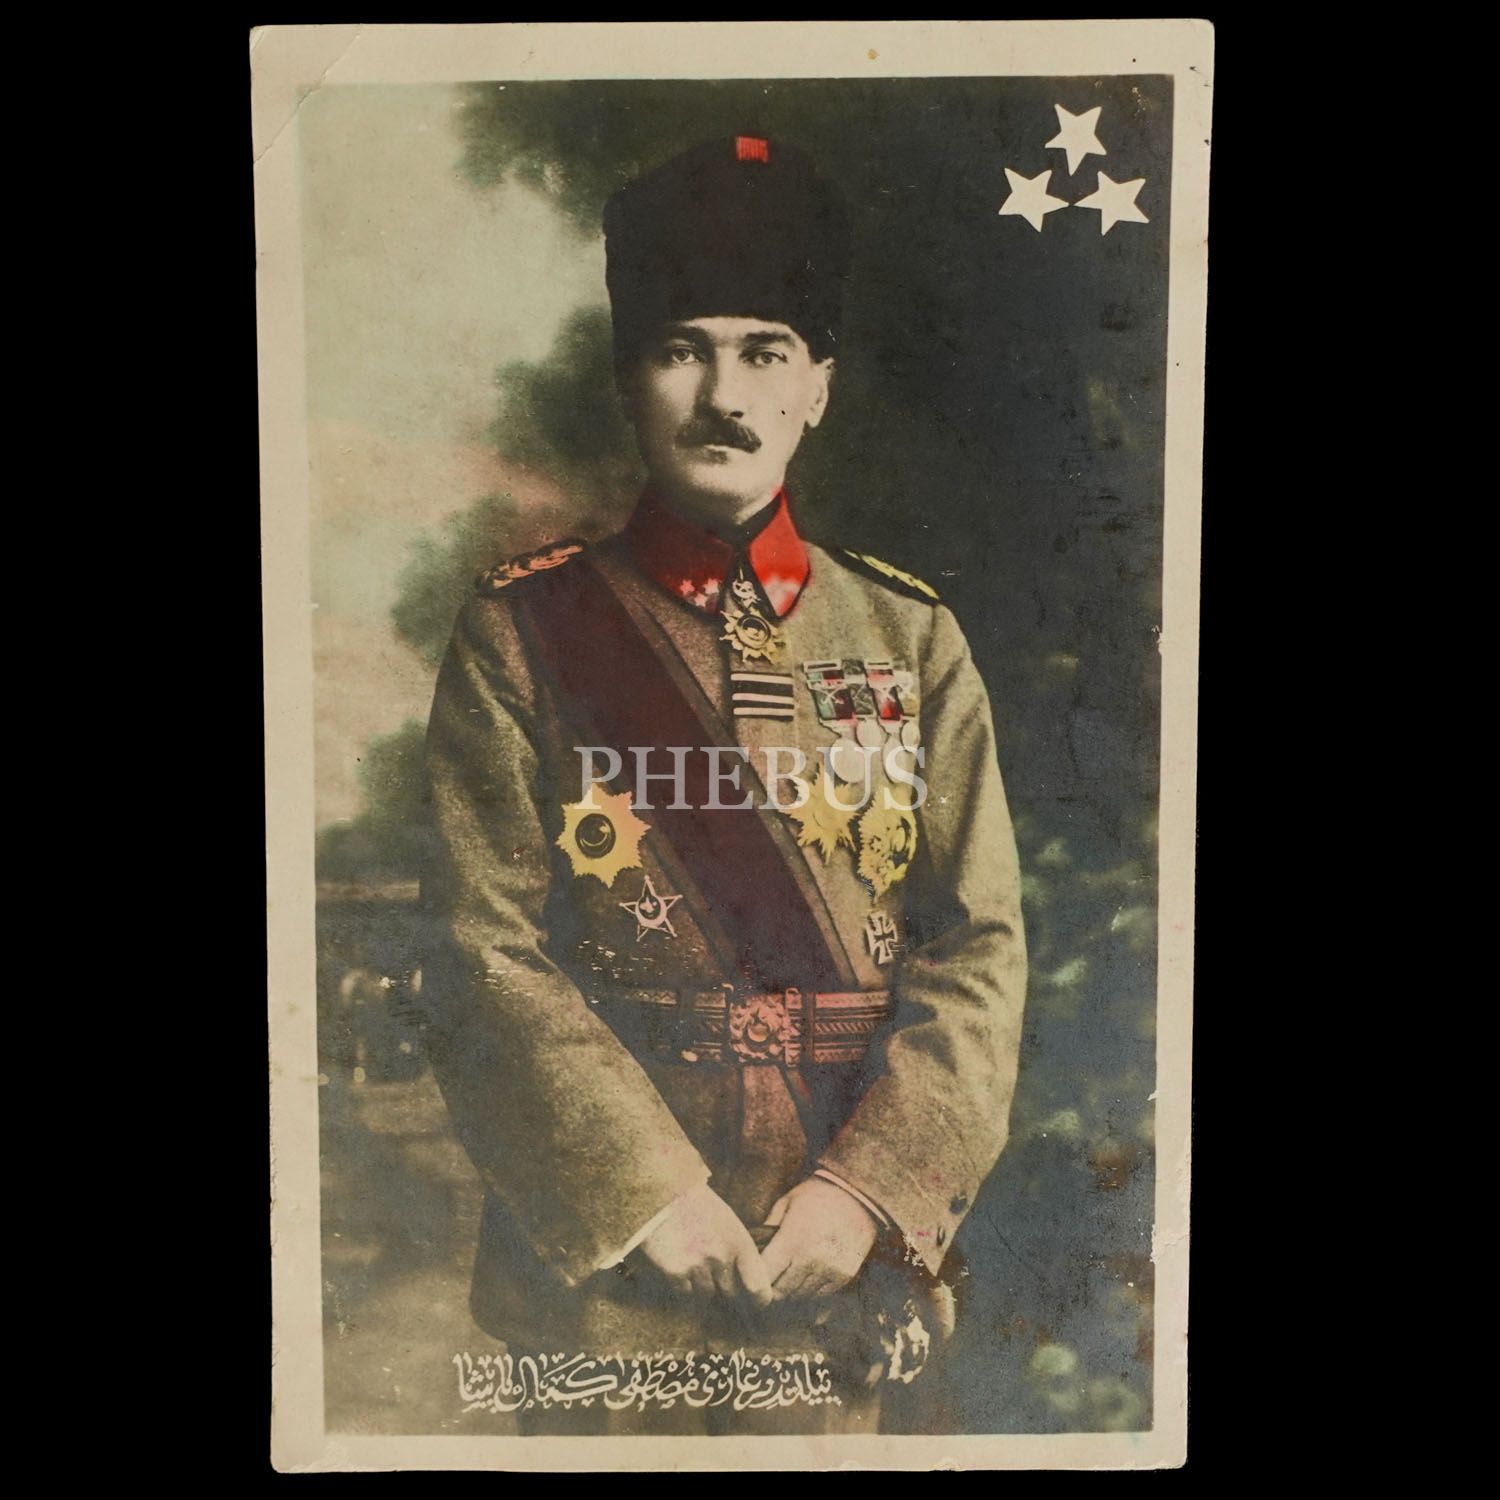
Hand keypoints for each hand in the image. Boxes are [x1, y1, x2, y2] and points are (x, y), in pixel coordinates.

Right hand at [636, 1183, 772, 1304]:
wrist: (663, 1193)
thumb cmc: (698, 1205)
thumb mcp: (729, 1222)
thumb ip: (740, 1251)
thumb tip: (748, 1279)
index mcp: (739, 1244)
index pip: (758, 1288)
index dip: (758, 1298)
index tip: (756, 1300)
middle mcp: (721, 1259)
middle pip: (731, 1294)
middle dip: (725, 1286)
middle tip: (714, 1269)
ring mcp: (697, 1267)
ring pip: (707, 1294)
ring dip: (702, 1284)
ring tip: (694, 1260)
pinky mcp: (675, 1273)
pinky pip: (685, 1292)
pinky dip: (683, 1283)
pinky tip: (680, 1262)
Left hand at [761, 1177, 878, 1299]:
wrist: (859, 1195)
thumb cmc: (817, 1195)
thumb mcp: (786, 1203)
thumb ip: (768, 1228)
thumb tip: (753, 1249)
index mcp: (792, 1240)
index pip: (765, 1276)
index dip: (755, 1278)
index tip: (753, 1275)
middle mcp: (811, 1260)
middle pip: (781, 1292)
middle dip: (771, 1288)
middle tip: (768, 1281)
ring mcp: (830, 1270)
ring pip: (800, 1297)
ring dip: (791, 1292)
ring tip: (787, 1279)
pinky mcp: (845, 1276)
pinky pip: (820, 1295)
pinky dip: (811, 1291)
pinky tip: (807, 1277)